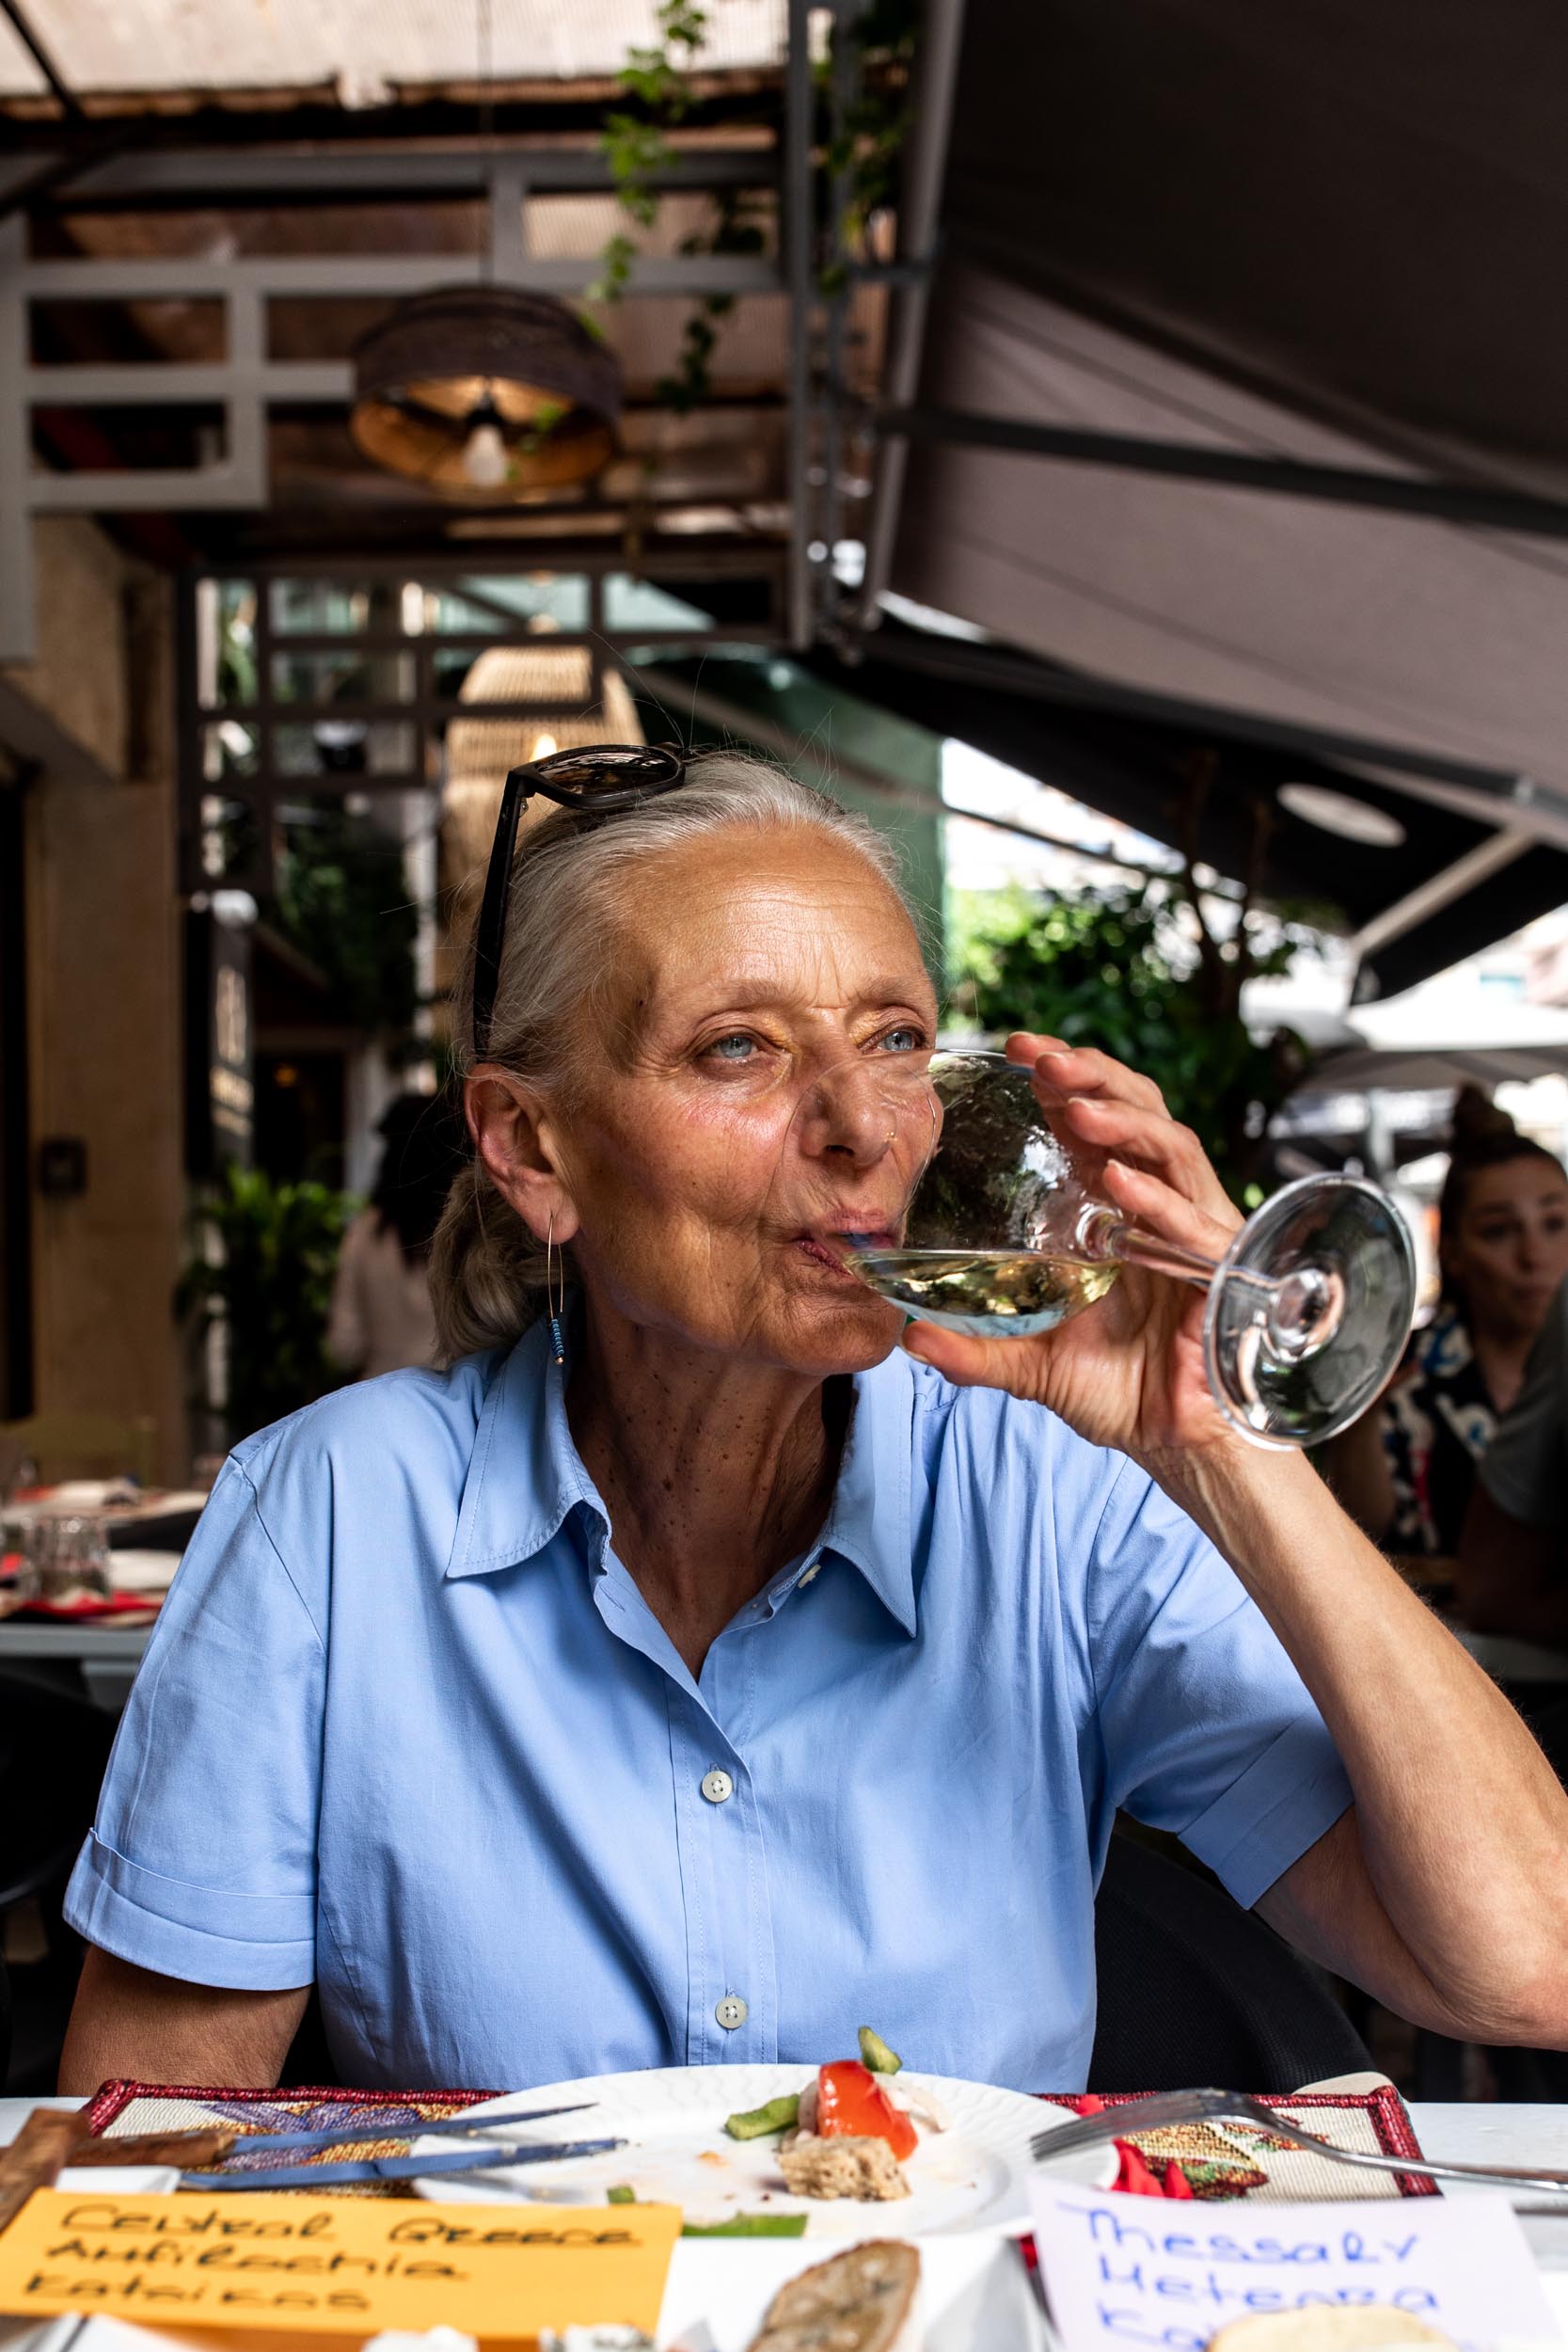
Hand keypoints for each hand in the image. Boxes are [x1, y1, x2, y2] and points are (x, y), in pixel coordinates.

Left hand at [901, 1032, 1245, 1464]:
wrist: (1171, 1439)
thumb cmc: (1115, 1390)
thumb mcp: (1030, 1366)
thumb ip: (974, 1351)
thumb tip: (907, 1339)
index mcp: (1110, 1207)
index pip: (1092, 1119)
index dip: (1062, 1077)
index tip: (1017, 1049)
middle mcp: (1154, 1205)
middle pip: (1137, 1111)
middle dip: (1093, 1076)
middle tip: (1042, 1060)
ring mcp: (1191, 1230)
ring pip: (1171, 1147)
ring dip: (1123, 1120)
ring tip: (1074, 1107)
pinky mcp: (1221, 1267)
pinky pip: (1195, 1219)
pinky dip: (1159, 1198)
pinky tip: (1120, 1184)